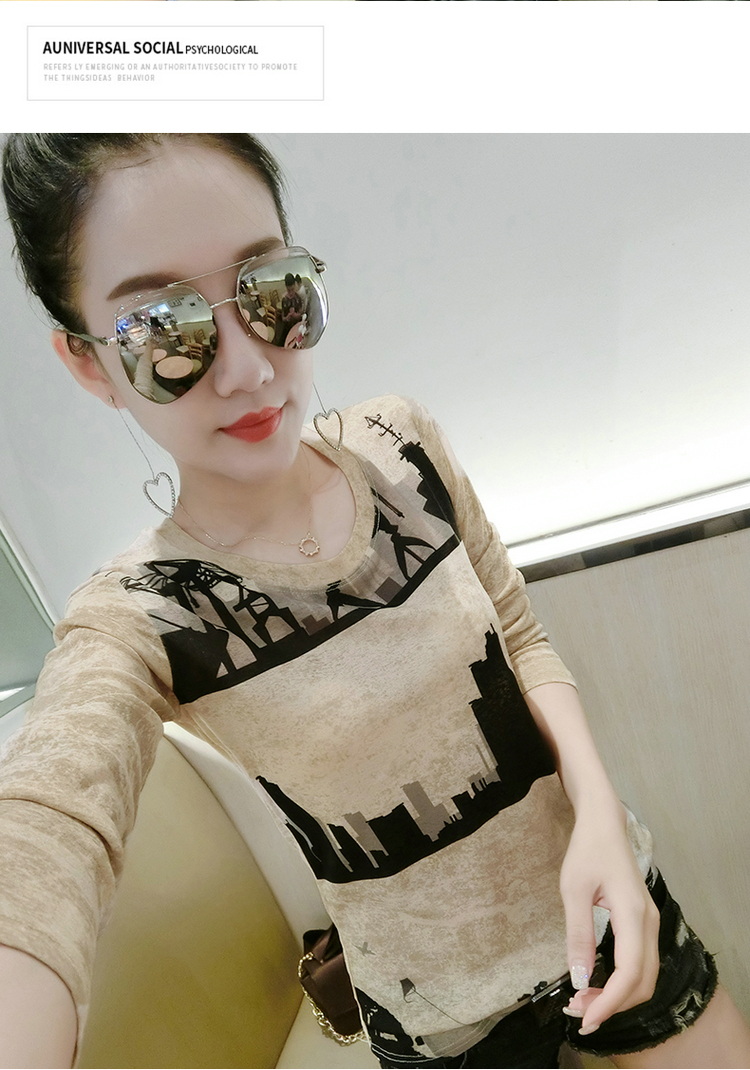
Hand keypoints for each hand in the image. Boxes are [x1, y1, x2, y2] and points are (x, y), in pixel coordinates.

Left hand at [559, 802, 660, 1037]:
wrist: (604, 824)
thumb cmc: (587, 850)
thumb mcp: (573, 890)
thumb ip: (578, 934)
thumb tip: (580, 978)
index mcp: (633, 914)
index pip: (631, 972)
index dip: (610, 1001)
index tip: (585, 1017)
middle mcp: (650, 923)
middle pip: (643, 982)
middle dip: (612, 1004)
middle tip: (577, 1012)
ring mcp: (651, 924)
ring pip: (645, 977)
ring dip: (618, 996)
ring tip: (584, 1001)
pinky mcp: (644, 924)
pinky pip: (641, 964)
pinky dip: (623, 982)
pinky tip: (598, 984)